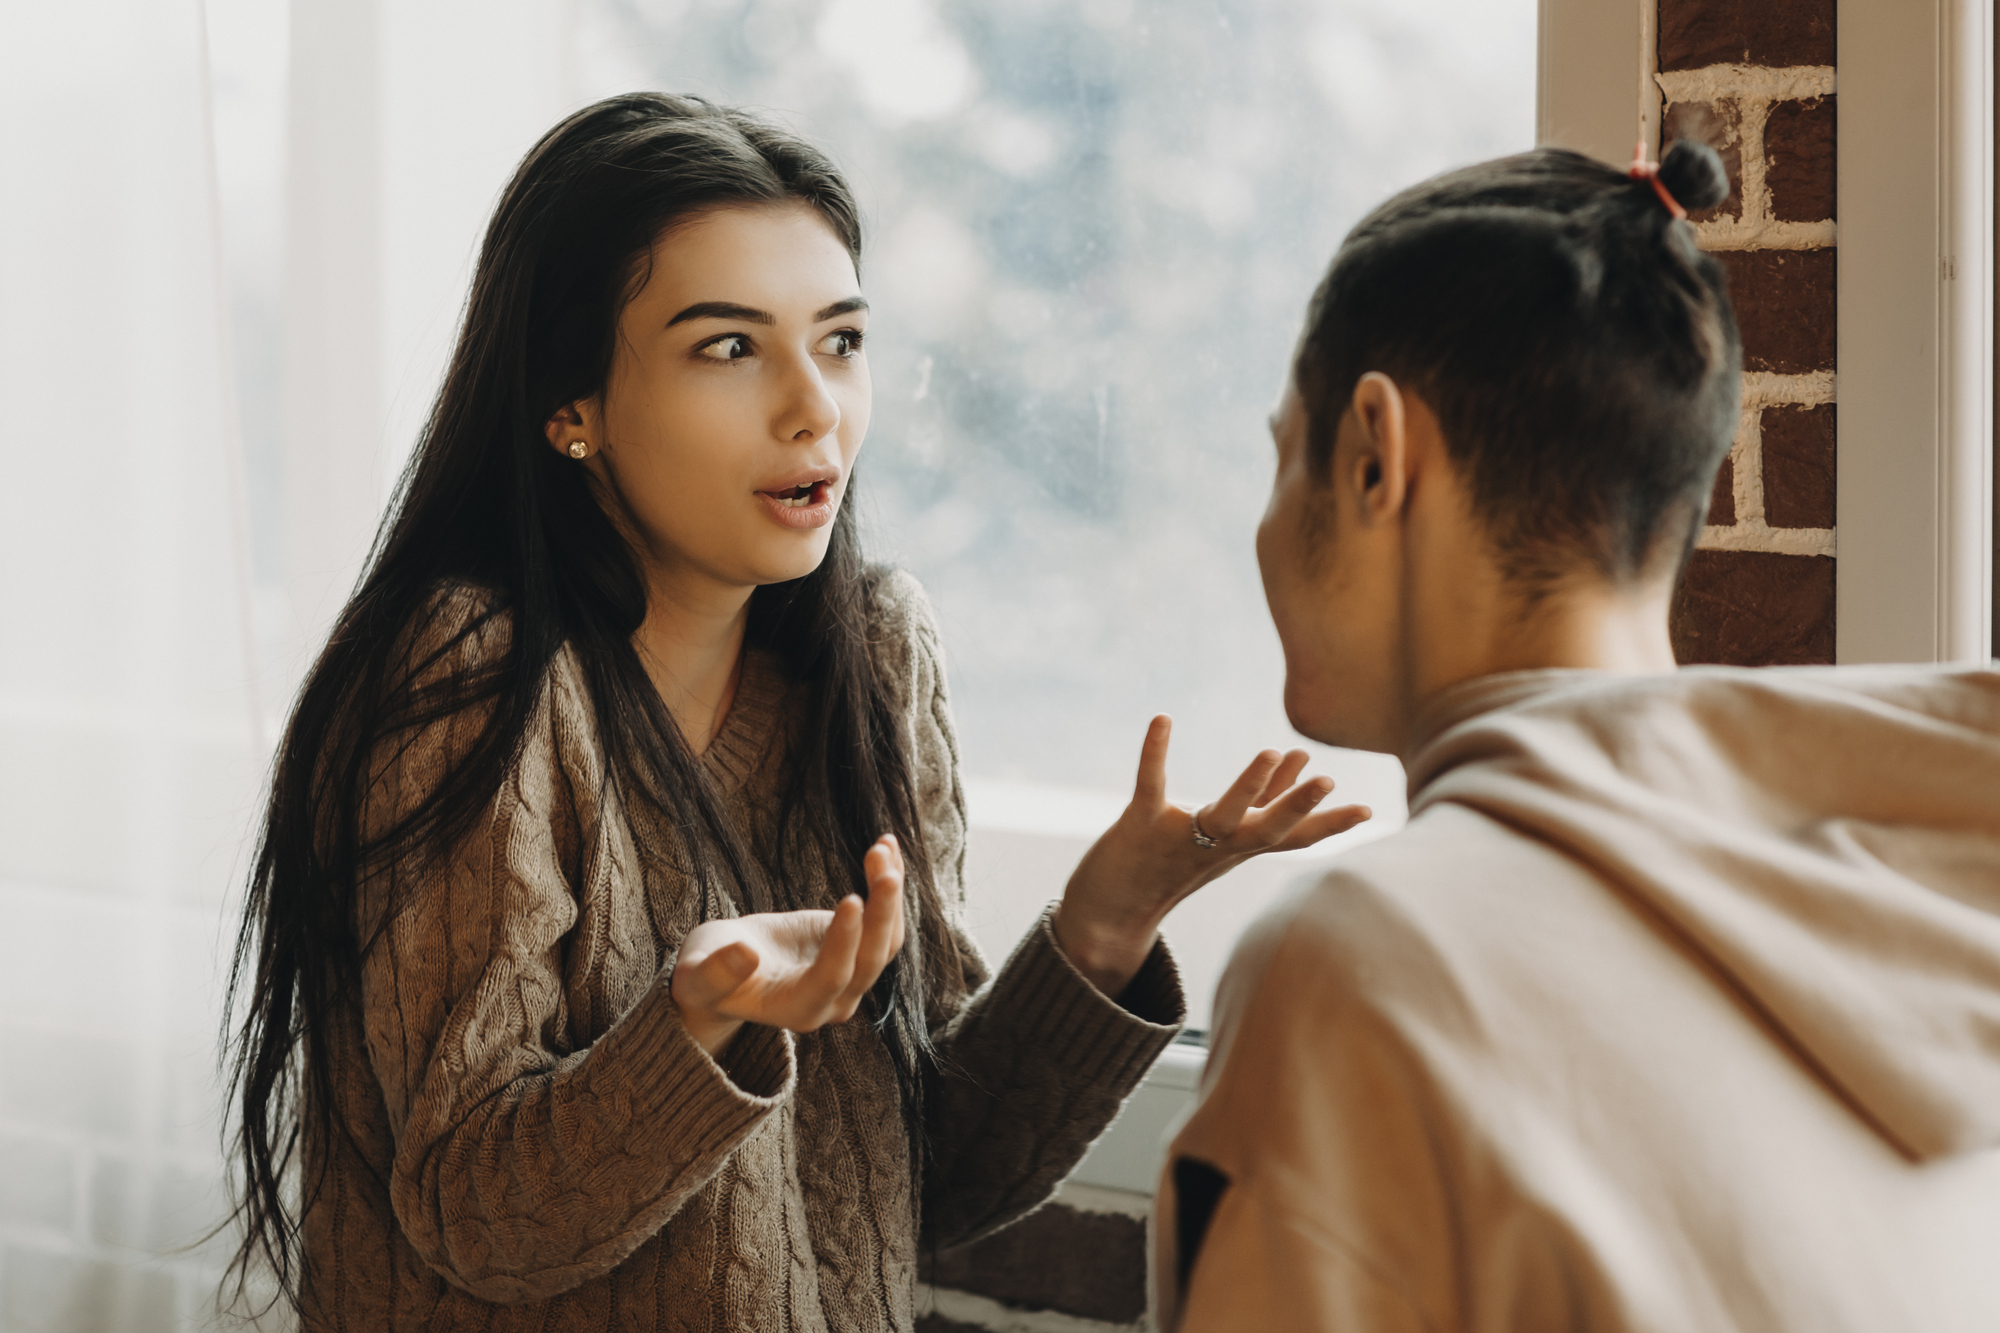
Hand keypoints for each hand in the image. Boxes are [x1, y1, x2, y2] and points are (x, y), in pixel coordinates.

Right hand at [670, 835, 907, 1056]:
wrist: (725, 967)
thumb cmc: (705, 972)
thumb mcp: (694, 976)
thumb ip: (714, 973)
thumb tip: (745, 954)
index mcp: (797, 1010)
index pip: (831, 979)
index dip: (844, 943)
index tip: (852, 900)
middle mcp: (834, 999)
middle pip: (870, 961)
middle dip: (881, 915)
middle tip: (885, 873)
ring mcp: (850, 975)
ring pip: (886, 939)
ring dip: (889, 894)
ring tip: (882, 846)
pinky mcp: (855, 946)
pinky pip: (883, 919)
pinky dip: (887, 884)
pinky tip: (886, 846)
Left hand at [1054, 716, 1370, 996]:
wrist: (1109, 915)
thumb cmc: (1171, 865)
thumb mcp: (1223, 835)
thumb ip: (1261, 800)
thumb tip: (1294, 758)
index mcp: (1240, 849)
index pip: (1292, 840)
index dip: (1329, 826)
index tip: (1369, 810)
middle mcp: (1217, 849)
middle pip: (1269, 832)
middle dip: (1298, 808)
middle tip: (1328, 782)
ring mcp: (1180, 839)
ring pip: (1223, 814)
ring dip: (1248, 786)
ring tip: (1272, 751)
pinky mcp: (1140, 826)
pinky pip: (1151, 785)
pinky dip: (1155, 752)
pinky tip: (1162, 719)